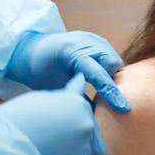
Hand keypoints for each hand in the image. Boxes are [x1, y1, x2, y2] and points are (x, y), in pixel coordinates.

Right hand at [0, 74, 106, 154]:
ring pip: (96, 152)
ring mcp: (85, 148)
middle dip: (81, 134)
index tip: (62, 125)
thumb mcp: (43, 99)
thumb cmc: (16, 119)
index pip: (86, 110)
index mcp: (78, 104)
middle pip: (93, 131)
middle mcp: (87, 124)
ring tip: (59, 152)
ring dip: (84, 151)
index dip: (74, 117)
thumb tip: (81, 80)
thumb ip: (67, 94)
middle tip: (56, 140)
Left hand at [8, 31, 129, 111]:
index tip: (124, 108)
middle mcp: (85, 40)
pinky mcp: (95, 39)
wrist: (31, 51)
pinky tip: (103, 80)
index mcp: (72, 51)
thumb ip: (78, 98)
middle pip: (112, 63)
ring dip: (113, 75)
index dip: (112, 93)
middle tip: (109, 100)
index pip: (99, 74)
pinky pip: (110, 55)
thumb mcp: (56, 87)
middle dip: (114, 81)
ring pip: (114, 59)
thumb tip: (96, 117)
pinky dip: (110, 68)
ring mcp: (91, 37)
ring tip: (105, 91)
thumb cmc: (40, 72)